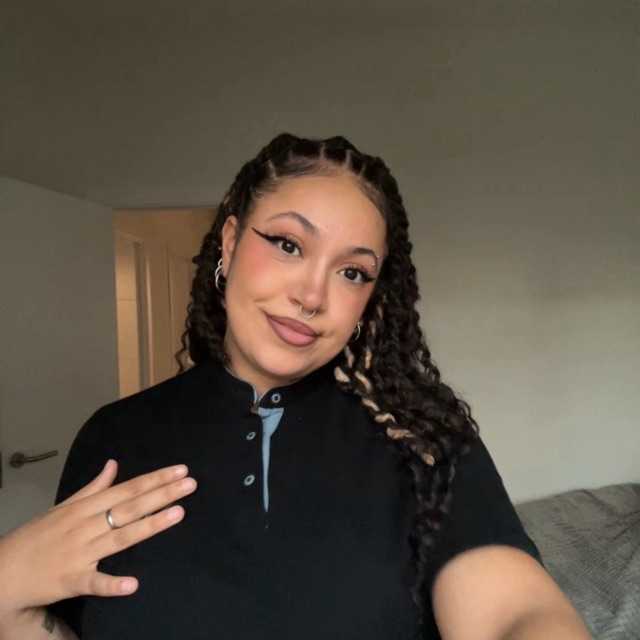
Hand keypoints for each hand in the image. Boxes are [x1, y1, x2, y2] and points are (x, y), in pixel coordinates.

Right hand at [0, 460, 196, 619]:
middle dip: (161, 494)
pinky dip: (112, 584)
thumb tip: (113, 464)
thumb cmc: (37, 536)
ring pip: (120, 537)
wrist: (3, 570)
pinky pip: (94, 582)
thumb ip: (92, 487)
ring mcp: (80, 553)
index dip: (155, 479)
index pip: (127, 489)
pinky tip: (133, 584)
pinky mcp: (71, 580)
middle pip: (129, 507)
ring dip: (149, 525)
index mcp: (85, 507)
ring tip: (178, 513)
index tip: (180, 470)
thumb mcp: (63, 506)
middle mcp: (85, 526)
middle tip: (191, 484)